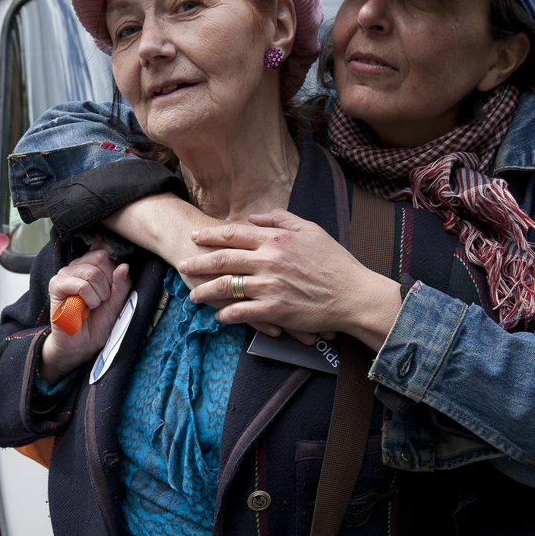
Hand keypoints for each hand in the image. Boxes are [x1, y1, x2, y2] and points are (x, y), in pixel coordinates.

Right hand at [39, 247, 129, 383]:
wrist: (83, 343)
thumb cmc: (99, 322)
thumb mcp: (117, 303)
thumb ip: (122, 285)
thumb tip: (124, 265)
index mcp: (93, 265)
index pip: (107, 251)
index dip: (115, 270)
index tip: (113, 289)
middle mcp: (78, 265)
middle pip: (101, 258)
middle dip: (109, 283)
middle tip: (103, 299)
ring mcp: (66, 273)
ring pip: (92, 273)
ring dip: (99, 295)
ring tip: (93, 305)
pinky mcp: (56, 284)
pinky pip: (80, 284)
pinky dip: (88, 299)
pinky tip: (84, 308)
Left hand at [178, 209, 401, 351]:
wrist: (353, 294)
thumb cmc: (334, 262)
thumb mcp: (311, 230)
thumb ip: (281, 219)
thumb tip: (256, 218)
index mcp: (276, 239)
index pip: (234, 234)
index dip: (210, 235)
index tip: (194, 237)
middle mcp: (269, 260)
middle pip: (223, 259)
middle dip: (198, 263)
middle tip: (182, 266)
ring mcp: (270, 286)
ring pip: (227, 286)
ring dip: (206, 292)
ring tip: (193, 296)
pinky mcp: (275, 310)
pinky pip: (242, 312)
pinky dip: (226, 314)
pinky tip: (218, 317)